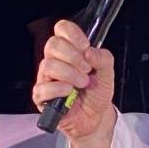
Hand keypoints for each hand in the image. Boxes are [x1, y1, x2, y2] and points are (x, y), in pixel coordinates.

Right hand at [32, 20, 116, 147]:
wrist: (95, 118)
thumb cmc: (96, 94)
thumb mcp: (107, 74)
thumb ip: (103, 58)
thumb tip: (90, 52)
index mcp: (69, 51)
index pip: (62, 29)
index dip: (74, 35)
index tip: (85, 48)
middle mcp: (55, 61)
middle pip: (53, 44)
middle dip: (74, 57)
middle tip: (87, 70)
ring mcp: (46, 78)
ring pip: (49, 65)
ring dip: (70, 74)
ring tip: (82, 83)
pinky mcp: (41, 96)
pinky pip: (43, 88)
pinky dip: (59, 89)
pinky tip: (69, 92)